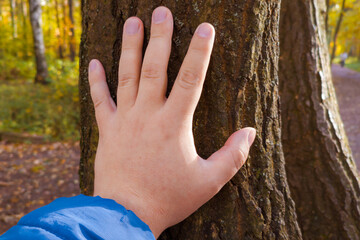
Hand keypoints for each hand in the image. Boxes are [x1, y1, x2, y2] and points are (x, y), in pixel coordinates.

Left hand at [89, 6, 255, 237]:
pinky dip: (96, 80)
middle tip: (162, 11)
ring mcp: (124, 120)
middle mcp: (148, 115)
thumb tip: (251, 132)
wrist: (127, 214)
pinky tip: (94, 61)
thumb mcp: (209, 182)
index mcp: (174, 124)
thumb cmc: (169, 198)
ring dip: (129, 47)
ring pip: (127, 76)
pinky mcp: (107, 130)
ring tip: (132, 21)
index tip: (207, 28)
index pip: (191, 79)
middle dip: (160, 37)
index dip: (201, 52)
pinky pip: (100, 100)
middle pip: (154, 67)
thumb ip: (233, 156)